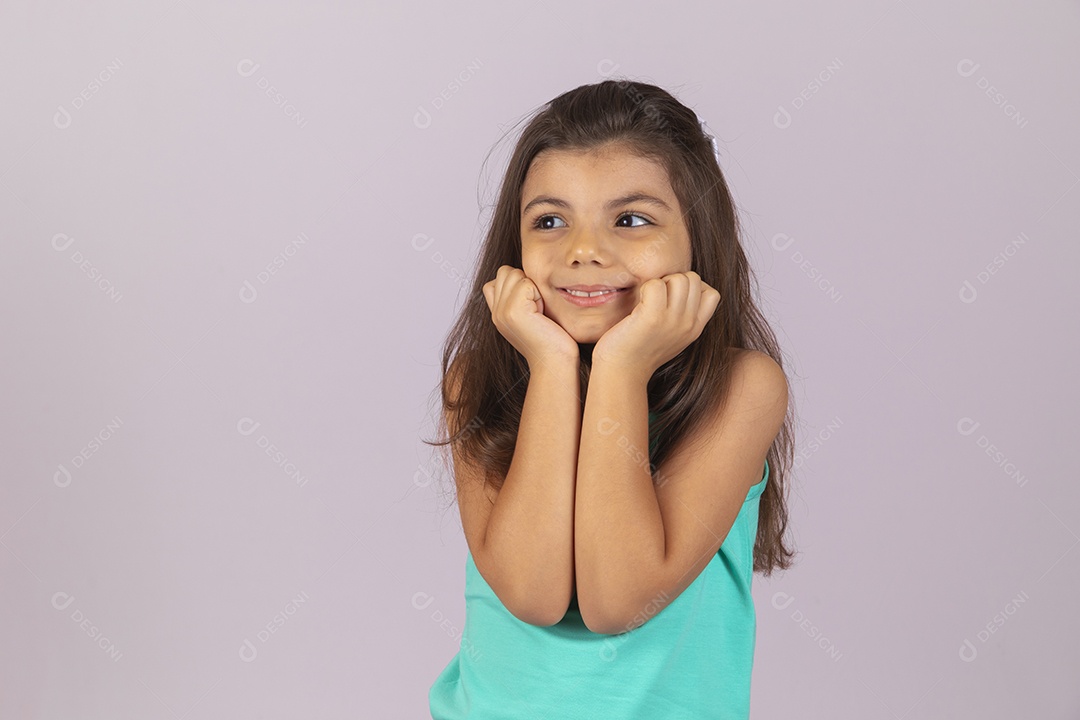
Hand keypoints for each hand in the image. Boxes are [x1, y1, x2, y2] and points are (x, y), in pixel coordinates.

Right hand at [482, 265, 578, 366]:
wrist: (555, 363)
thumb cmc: (551, 341)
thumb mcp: (530, 316)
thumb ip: (520, 297)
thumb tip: (524, 275)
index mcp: (498, 313)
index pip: (497, 279)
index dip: (517, 283)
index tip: (532, 306)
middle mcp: (496, 312)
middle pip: (505, 272)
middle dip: (525, 281)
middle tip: (537, 307)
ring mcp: (502, 312)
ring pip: (514, 274)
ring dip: (532, 287)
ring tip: (539, 310)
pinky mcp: (513, 311)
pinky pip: (526, 283)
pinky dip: (538, 294)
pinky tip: (542, 314)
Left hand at [593, 271, 719, 378]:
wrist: (621, 372)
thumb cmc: (639, 351)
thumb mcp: (672, 337)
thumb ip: (683, 317)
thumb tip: (684, 289)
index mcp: (695, 329)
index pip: (712, 294)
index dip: (693, 287)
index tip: (673, 297)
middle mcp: (688, 324)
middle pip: (694, 280)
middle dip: (674, 280)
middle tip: (656, 296)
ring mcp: (672, 320)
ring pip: (679, 278)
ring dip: (660, 282)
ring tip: (647, 298)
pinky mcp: (652, 317)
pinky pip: (655, 284)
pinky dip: (645, 287)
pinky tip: (638, 303)